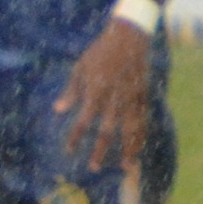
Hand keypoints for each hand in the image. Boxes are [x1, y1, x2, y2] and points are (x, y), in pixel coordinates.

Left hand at [52, 20, 152, 176]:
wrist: (130, 36)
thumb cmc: (100, 51)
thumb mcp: (80, 68)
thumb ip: (71, 91)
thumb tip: (58, 110)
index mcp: (96, 90)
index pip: (84, 120)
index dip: (76, 137)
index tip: (69, 151)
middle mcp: (115, 97)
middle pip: (108, 130)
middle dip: (100, 150)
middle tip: (93, 168)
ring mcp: (132, 96)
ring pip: (131, 128)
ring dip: (128, 149)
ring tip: (126, 167)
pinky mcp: (144, 94)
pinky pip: (144, 119)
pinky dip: (142, 134)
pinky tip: (140, 146)